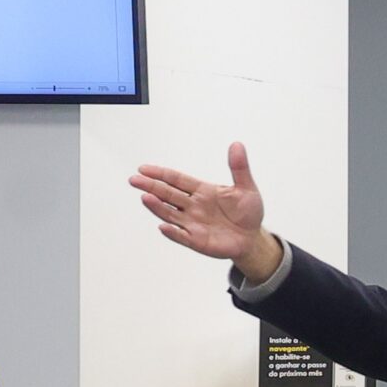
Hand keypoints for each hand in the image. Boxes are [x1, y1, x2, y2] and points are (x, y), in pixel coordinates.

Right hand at [130, 142, 281, 278]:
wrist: (252, 238)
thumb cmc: (248, 212)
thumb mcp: (246, 188)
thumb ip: (239, 168)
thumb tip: (237, 145)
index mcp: (201, 191)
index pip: (176, 180)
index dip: (160, 174)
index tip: (143, 168)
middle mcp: (192, 206)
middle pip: (168, 194)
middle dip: (151, 187)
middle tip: (133, 180)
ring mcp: (193, 224)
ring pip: (170, 214)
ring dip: (157, 207)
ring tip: (145, 197)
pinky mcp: (197, 241)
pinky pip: (182, 236)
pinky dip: (173, 232)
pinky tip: (164, 227)